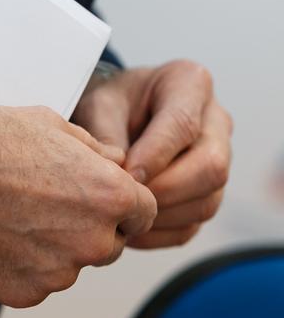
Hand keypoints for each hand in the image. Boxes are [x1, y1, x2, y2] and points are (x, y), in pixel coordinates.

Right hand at [0, 105, 156, 307]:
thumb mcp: (53, 124)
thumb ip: (98, 151)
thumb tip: (118, 164)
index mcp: (111, 197)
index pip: (144, 213)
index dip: (122, 203)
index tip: (94, 197)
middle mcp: (92, 242)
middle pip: (110, 244)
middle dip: (88, 228)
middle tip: (45, 205)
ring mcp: (56, 274)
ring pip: (69, 266)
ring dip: (53, 249)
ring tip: (13, 217)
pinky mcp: (21, 293)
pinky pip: (35, 284)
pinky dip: (21, 267)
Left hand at [72, 60, 232, 248]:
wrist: (114, 115)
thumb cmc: (109, 104)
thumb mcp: (99, 105)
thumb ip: (107, 135)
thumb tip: (120, 176)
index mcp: (190, 84)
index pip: (184, 125)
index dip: (155, 156)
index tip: (125, 175)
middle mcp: (215, 122)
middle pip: (211, 167)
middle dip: (165, 191)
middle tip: (125, 200)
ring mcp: (217, 160)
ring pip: (207, 201)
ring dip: (162, 216)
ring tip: (123, 216)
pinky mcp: (206, 194)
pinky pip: (193, 224)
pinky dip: (160, 233)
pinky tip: (130, 229)